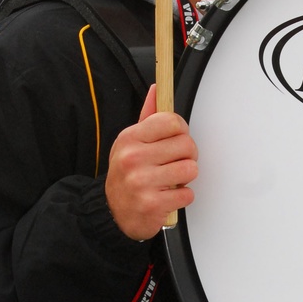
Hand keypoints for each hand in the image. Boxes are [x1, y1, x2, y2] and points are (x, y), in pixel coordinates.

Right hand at [105, 85, 197, 239]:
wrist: (112, 211)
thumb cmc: (126, 175)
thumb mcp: (131, 143)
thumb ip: (148, 117)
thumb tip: (158, 89)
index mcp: (130, 138)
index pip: (171, 121)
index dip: (181, 130)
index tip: (177, 138)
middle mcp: (133, 158)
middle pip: (186, 145)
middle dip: (187, 155)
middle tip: (176, 162)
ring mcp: (142, 182)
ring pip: (190, 169)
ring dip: (186, 177)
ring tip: (171, 179)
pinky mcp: (152, 203)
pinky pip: (187, 194)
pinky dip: (182, 197)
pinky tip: (168, 196)